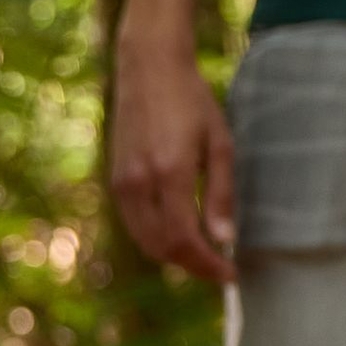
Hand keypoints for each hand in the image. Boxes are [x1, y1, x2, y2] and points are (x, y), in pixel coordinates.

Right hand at [110, 24, 239, 284]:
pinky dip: (156, 237)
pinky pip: (134, 223)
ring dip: (174, 255)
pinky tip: (180, 233)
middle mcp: (139, 183)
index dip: (208, 264)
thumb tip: (224, 239)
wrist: (148, 71)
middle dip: (193, 265)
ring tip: (205, 254)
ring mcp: (122, 183)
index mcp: (170, 174)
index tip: (231, 275)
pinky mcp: (114, 180)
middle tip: (221, 268)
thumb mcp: (221, 144)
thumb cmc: (193, 103)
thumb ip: (221, 194)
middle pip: (163, 247)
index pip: (185, 240)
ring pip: (145, 240)